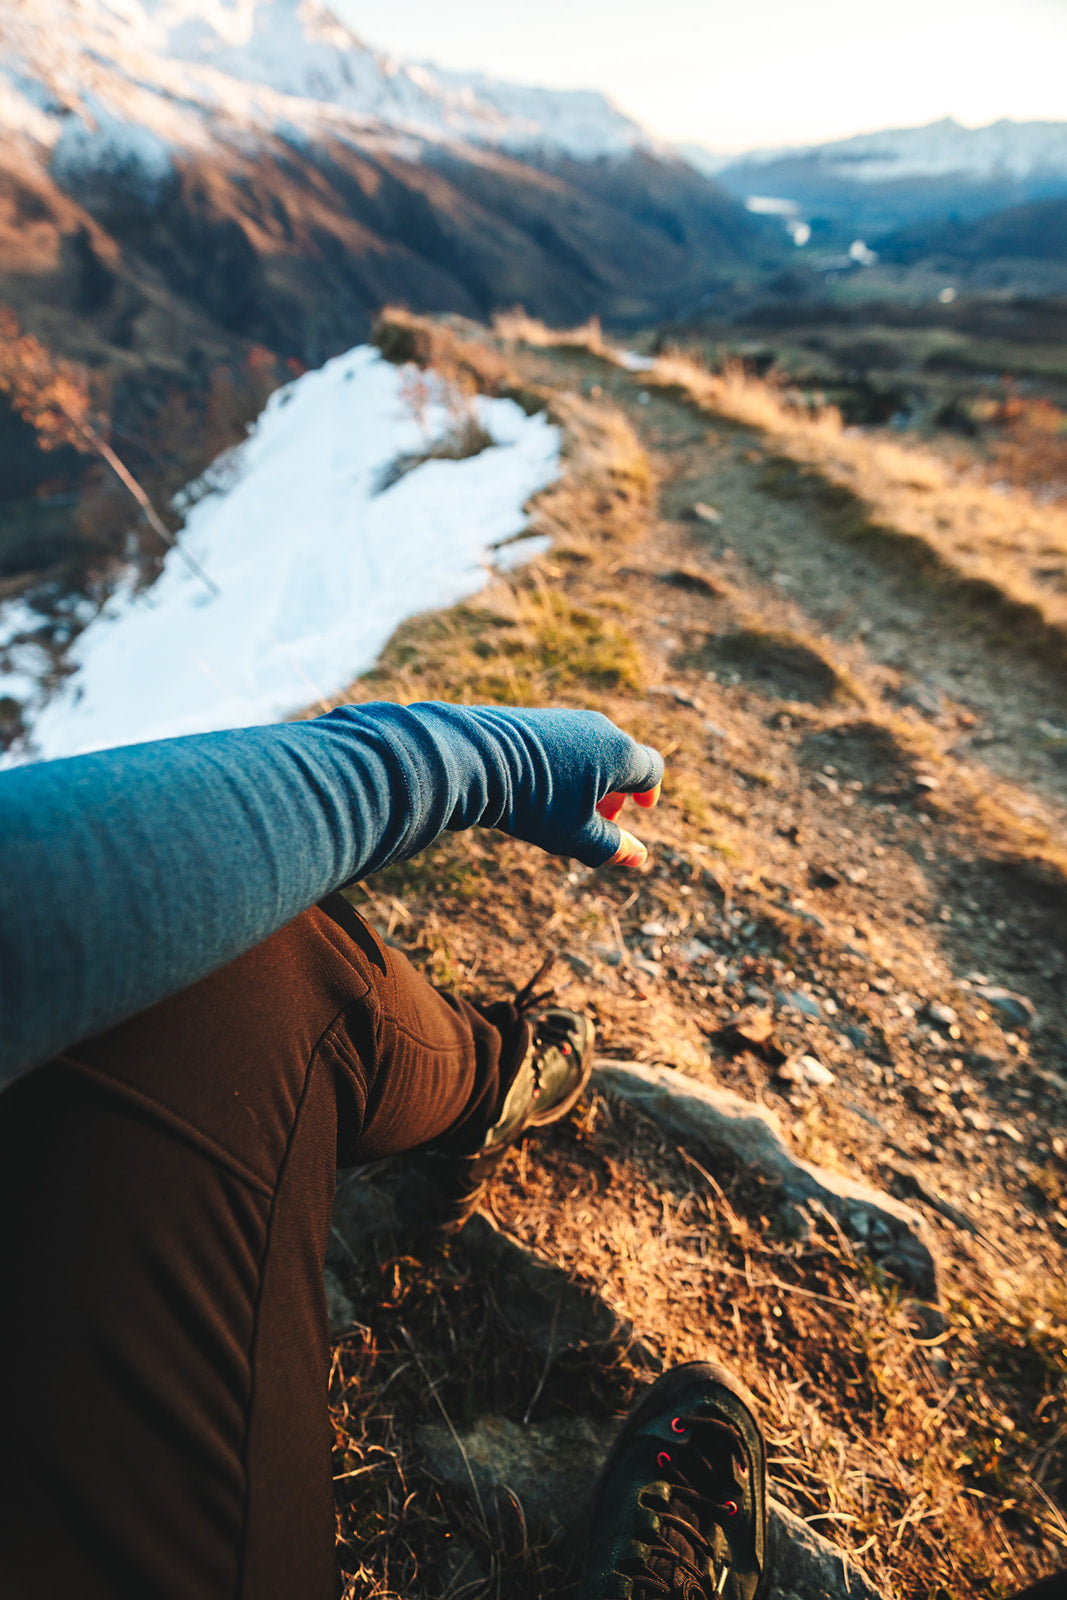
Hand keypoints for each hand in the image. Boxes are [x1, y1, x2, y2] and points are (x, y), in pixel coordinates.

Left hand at [425, 704, 663, 868]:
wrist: (473, 760)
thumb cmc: (533, 802)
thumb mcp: (575, 834)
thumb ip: (611, 847)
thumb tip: (639, 857)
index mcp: (619, 753)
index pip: (651, 769)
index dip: (649, 791)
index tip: (641, 808)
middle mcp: (598, 728)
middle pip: (621, 758)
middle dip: (617, 790)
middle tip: (602, 817)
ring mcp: (566, 719)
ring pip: (591, 749)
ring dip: (590, 778)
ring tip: (569, 806)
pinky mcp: (536, 717)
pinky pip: (564, 742)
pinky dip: (566, 764)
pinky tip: (541, 788)